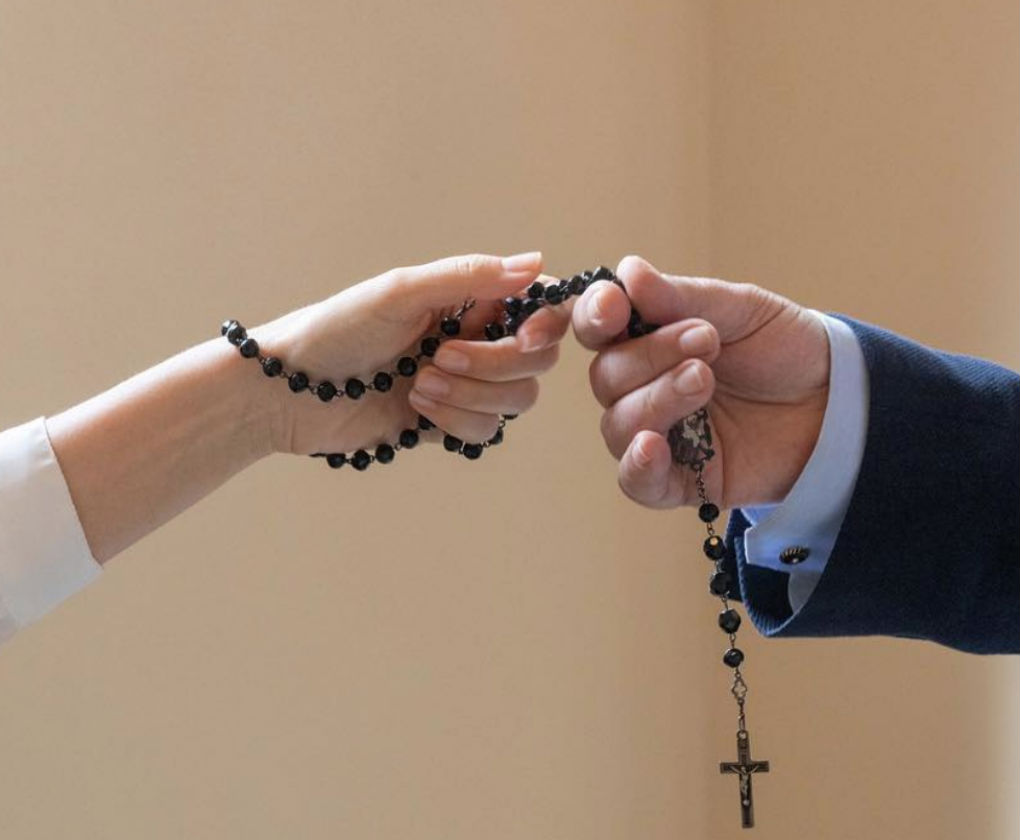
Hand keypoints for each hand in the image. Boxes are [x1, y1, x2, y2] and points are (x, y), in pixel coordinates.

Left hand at [251, 252, 568, 455]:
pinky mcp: (449, 421)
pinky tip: (413, 408)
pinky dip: (454, 420)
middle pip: (535, 359)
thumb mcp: (401, 292)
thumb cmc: (336, 329)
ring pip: (516, 399)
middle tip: (441, 355)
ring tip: (419, 383)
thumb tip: (536, 262)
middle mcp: (475, 338)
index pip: (538, 306)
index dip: (546, 322)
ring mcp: (465, 383)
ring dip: (471, 393)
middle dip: (496, 363)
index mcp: (468, 299)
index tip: (524, 334)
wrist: (289, 393)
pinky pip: (485, 430)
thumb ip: (470, 277)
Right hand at [573, 255, 829, 508]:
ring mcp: (658, 434)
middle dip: (650, 356)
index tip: (615, 308)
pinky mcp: (679, 480)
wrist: (837, 401)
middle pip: (606, 377)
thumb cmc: (784, 349)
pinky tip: (653, 446)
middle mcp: (641, 387)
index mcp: (647, 338)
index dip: (595, 317)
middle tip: (707, 341)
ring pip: (619, 425)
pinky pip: (635, 480)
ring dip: (657, 399)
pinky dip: (637, 464)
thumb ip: (681, 297)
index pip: (598, 328)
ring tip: (705, 379)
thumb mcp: (741, 309)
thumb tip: (627, 271)